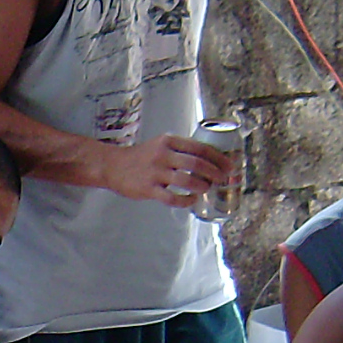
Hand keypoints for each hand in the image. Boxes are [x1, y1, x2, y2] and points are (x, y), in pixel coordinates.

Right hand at [103, 135, 234, 209]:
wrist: (113, 165)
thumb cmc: (141, 157)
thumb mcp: (160, 145)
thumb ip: (180, 150)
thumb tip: (208, 159)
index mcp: (169, 142)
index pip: (200, 148)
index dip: (218, 157)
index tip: (229, 165)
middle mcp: (163, 155)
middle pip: (197, 164)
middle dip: (215, 173)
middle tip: (223, 179)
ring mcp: (156, 172)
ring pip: (187, 180)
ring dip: (202, 186)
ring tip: (207, 188)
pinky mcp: (149, 189)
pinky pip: (172, 198)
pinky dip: (186, 200)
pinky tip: (192, 200)